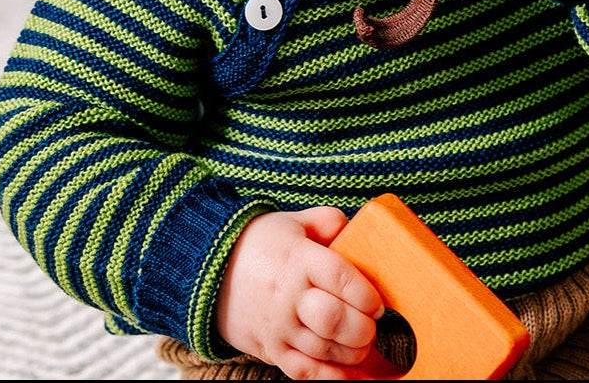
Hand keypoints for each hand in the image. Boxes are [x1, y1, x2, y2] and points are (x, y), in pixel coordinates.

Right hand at [215, 208, 383, 378]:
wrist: (210, 271)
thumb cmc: (260, 244)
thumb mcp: (293, 222)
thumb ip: (327, 221)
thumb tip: (354, 228)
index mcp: (299, 258)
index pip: (339, 277)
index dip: (365, 294)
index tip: (378, 303)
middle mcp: (288, 295)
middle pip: (334, 319)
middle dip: (363, 328)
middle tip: (372, 325)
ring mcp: (278, 326)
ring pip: (323, 348)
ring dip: (352, 352)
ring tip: (362, 343)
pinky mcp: (271, 350)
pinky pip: (304, 372)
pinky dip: (331, 377)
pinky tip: (349, 372)